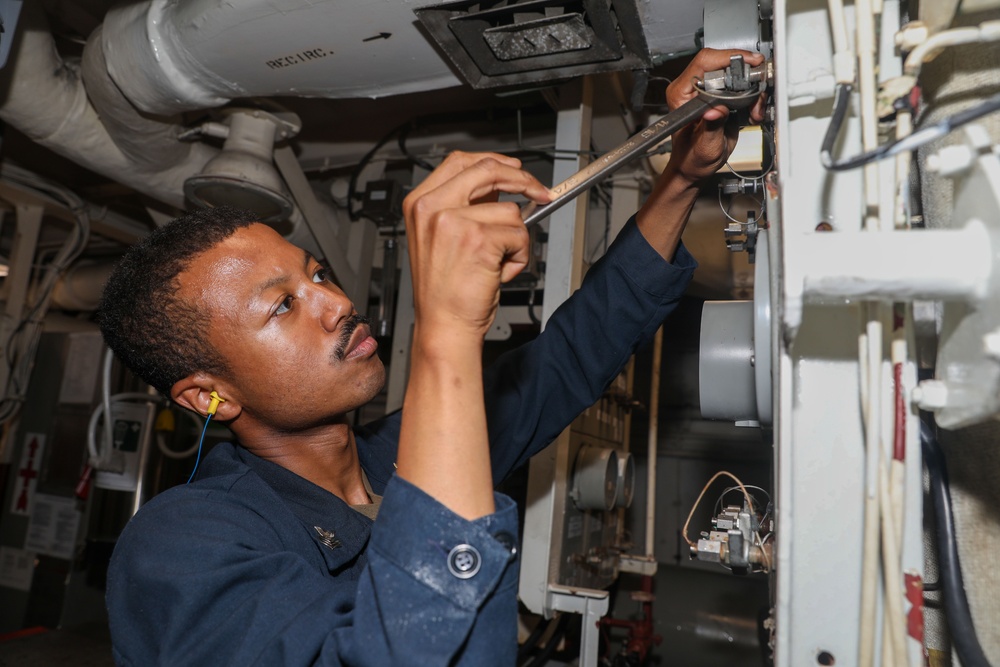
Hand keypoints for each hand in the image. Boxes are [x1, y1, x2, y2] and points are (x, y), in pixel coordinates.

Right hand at [402, 151, 550, 342]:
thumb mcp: (442, 238)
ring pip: (511, 211)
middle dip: (523, 180)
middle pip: (489, 169)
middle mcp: (431, 207)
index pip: (461, 161)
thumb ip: (465, 208)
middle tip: (540, 193)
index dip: (495, 162)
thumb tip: (501, 189)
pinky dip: (519, 257)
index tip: (516, 170)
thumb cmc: (445, 291)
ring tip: (496, 263)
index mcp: (419, 202)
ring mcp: (454, 221)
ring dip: (515, 239)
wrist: (443, 325)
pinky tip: (498, 272)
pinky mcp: (478, 239)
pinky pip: (519, 236)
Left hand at [664, 48, 766, 184]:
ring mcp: (708, 90)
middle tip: (756, 94)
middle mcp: (693, 88)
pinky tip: (752, 112)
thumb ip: (712, 126)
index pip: (704, 62)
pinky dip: (753, 97)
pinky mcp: (721, 96)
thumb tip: (717, 109)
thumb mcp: (704, 146)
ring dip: (752, 91)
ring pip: (737, 74)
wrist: (695, 166)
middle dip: (745, 77)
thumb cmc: (692, 158)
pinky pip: (742, 86)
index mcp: (681, 94)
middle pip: (724, 63)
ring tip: (754, 111)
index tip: (750, 62)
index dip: (728, 58)